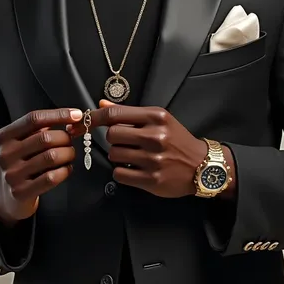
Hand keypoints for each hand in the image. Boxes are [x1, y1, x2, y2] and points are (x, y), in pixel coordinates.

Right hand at [0, 108, 82, 225]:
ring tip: (69, 154)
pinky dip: (65, 171)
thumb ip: (42, 128)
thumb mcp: (22, 142)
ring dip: (68, 154)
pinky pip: (51, 178)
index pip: (34, 119)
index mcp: (5, 136)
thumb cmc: (20, 162)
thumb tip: (73, 118)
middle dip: (65, 138)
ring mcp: (12, 174)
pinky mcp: (21, 192)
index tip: (77, 115)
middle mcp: (5, 154)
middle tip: (71, 141)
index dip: (58, 114)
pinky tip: (66, 169)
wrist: (6, 196)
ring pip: (51, 157)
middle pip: (45, 138)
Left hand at [79, 101, 207, 197]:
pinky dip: (123, 172)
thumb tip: (101, 104)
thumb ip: (129, 112)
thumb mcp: (159, 119)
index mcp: (156, 117)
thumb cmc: (178, 140)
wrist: (202, 166)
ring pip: (114, 155)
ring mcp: (153, 159)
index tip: (81, 122)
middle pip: (111, 135)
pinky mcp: (151, 180)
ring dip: (119, 156)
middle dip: (114, 140)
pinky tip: (136, 169)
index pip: (114, 114)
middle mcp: (155, 136)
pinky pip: (119, 174)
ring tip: (135, 156)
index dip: (93, 118)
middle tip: (126, 142)